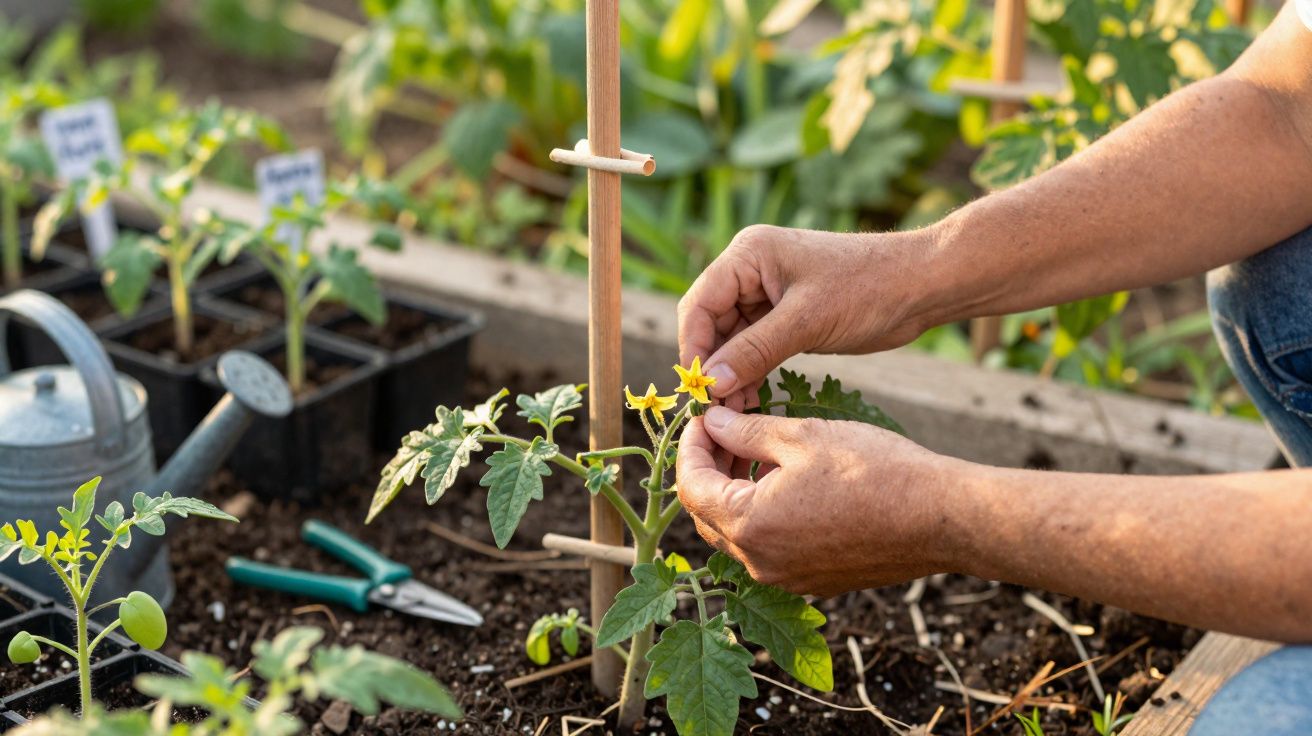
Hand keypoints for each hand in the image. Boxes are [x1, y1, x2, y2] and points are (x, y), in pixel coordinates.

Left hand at [676, 405, 960, 596]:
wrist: (940, 517)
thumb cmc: (874, 471)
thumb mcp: (801, 437)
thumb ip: (745, 431)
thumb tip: (712, 422)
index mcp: (749, 526)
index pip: (691, 486)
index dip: (690, 446)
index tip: (703, 417)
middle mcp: (760, 563)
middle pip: (708, 514)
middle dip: (709, 469)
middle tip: (725, 429)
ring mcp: (787, 578)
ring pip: (738, 533)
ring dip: (735, 491)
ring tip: (756, 449)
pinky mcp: (814, 581)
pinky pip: (770, 548)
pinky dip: (764, 514)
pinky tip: (786, 481)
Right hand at [677, 225, 931, 408]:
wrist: (923, 285)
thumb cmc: (869, 289)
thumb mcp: (807, 322)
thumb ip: (755, 351)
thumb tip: (711, 382)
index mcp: (748, 254)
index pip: (700, 303)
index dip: (694, 348)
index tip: (697, 390)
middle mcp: (751, 269)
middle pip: (711, 322)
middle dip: (712, 364)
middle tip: (712, 408)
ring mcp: (769, 292)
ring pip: (732, 338)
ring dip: (731, 373)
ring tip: (732, 413)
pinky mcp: (787, 314)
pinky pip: (755, 345)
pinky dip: (751, 371)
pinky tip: (749, 401)